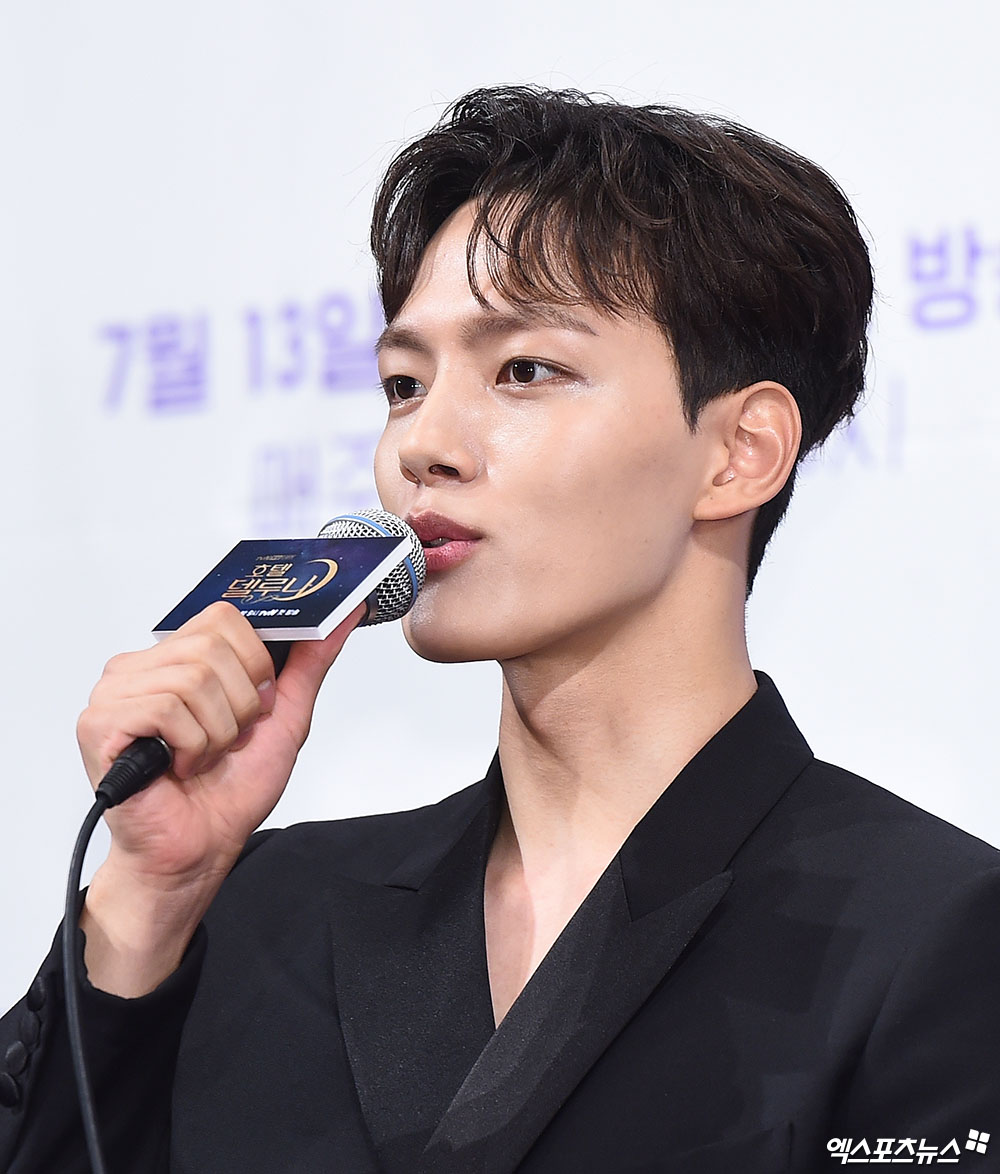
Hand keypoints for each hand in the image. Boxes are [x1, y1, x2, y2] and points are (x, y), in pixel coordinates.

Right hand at [76, 600, 363, 993]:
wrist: (198, 849)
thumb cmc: (230, 790)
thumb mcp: (284, 717)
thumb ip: (309, 662)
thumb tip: (346, 616)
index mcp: (177, 656)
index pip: (223, 617)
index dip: (254, 662)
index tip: (255, 704)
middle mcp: (141, 666)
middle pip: (212, 645)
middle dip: (239, 704)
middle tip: (226, 739)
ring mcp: (115, 691)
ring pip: (194, 678)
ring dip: (217, 731)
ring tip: (202, 756)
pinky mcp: (101, 722)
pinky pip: (167, 709)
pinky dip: (192, 746)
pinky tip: (179, 767)